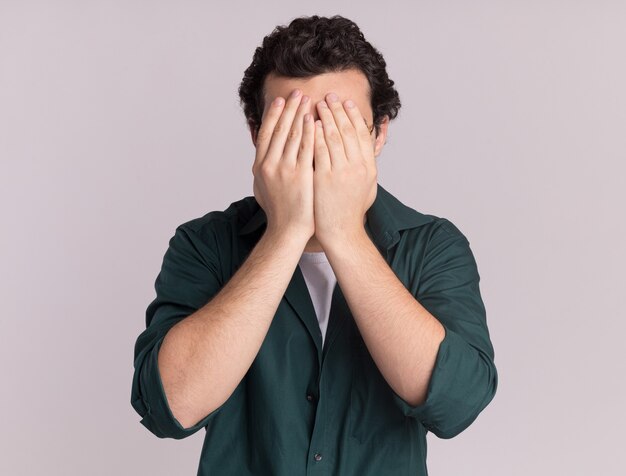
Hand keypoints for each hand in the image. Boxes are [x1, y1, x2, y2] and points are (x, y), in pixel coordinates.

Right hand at [252, 88, 315, 238]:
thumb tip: (263, 154)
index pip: (267, 133)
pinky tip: (316, 120)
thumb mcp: (263, 187)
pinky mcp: (301, 175)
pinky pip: (307, 148)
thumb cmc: (278, 211)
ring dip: (301, 114)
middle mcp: (269, 165)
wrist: (287, 231)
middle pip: (280, 129)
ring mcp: (285, 170)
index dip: (274, 115)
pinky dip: (311, 132)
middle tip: (297, 92)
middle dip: (289, 108)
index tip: (280, 100)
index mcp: (260, 166)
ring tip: (309, 100)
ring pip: (293, 135)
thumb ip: (264, 168)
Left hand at [312, 93, 377, 246]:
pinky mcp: (324, 178)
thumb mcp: (367, 186)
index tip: (346, 103)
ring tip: (317, 104)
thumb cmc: (351, 211)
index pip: (361, 134)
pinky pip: (319, 150)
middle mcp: (358, 167)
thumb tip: (363, 147)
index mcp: (369, 167)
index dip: (353, 116)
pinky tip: (309, 123)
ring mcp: (341, 172)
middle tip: (329, 96)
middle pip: (347, 130)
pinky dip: (314, 134)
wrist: (342, 232)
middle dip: (337, 110)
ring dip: (325, 117)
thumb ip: (365, 165)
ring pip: (333, 136)